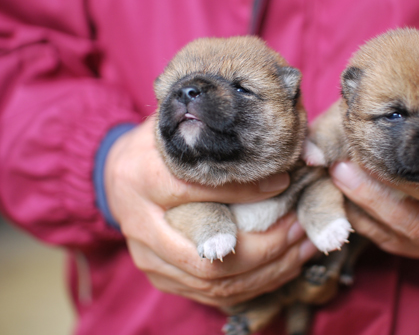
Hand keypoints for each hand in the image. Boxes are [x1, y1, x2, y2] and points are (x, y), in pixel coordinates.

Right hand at [104, 117, 317, 306]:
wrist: (114, 175)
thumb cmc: (155, 147)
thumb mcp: (176, 128)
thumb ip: (213, 133)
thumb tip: (273, 138)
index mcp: (144, 178)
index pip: (197, 191)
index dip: (244, 192)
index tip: (282, 184)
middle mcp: (141, 224)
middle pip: (208, 255)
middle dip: (264, 246)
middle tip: (299, 227)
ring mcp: (147, 257)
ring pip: (213, 282)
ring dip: (265, 272)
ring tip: (300, 250)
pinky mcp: (158, 276)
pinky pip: (210, 294)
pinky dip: (251, 286)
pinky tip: (280, 268)